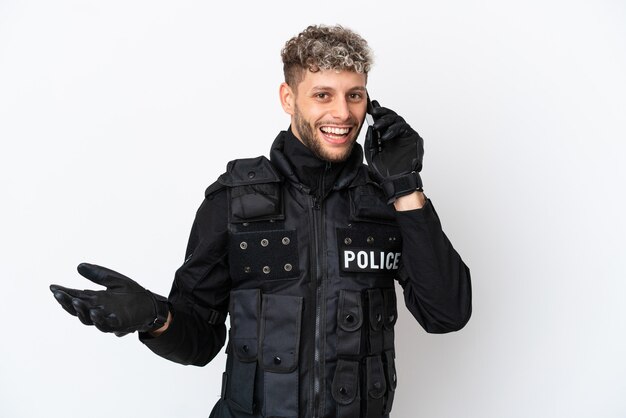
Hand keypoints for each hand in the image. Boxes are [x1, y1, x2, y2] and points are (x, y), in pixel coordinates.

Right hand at [50, 263, 168, 336]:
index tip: (53, 287)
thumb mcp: (114, 280)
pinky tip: (97, 312)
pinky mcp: (119, 324)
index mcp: (96, 299)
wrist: (151, 305)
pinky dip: (101, 320)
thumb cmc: (132, 293)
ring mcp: (107, 319)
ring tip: (77, 301)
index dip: (64, 293)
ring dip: (82, 311)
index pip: (76, 296)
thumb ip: (98, 274)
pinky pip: (107, 325)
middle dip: (67, 302)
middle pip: (78, 309)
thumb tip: (79, 265)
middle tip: (59, 294)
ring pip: (89, 319)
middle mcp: (98, 310)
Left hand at [364, 100, 423, 202]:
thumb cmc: (385, 171)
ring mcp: (406, 136)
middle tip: (373, 111)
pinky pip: (404, 128)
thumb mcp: (372, 152)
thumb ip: (371, 139)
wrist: (395, 181)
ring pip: (397, 120)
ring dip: (386, 121)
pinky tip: (385, 136)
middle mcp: (397, 135)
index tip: (369, 106)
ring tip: (377, 126)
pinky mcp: (413, 138)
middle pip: (391, 117)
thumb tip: (370, 126)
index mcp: (387, 137)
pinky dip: (394, 130)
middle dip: (381, 113)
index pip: (383, 121)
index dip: (377, 113)